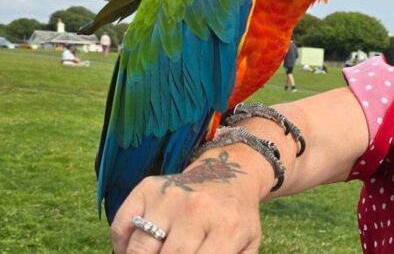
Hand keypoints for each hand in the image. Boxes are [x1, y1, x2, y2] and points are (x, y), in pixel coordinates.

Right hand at [111, 150, 263, 253]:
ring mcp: (169, 197)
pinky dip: (122, 248)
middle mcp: (196, 209)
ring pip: (140, 250)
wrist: (230, 173)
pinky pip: (121, 227)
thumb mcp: (247, 245)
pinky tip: (136, 252)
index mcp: (228, 227)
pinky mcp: (147, 188)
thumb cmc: (236, 218)